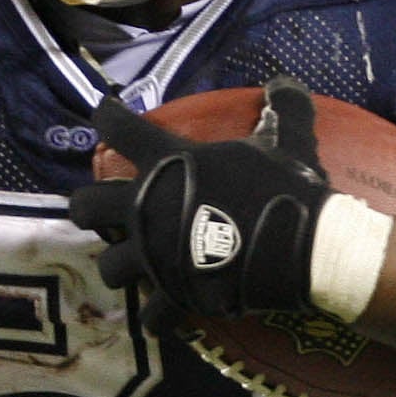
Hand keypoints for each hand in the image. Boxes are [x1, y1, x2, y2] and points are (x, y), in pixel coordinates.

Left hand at [69, 77, 333, 317]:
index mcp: (169, 162)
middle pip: (85, 206)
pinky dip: (156, 318)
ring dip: (122, 268)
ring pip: (109, 267)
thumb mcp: (289, 139)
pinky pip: (150, 316)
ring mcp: (156, 256)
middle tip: (107, 212)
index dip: (107, 115)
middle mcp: (149, 207)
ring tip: (138, 267)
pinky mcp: (174, 295)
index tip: (106, 113)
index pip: (118, 127)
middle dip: (88, 208)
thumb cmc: (291, 188)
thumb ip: (282, 107)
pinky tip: (163, 316)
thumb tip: (285, 78)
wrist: (310, 247)